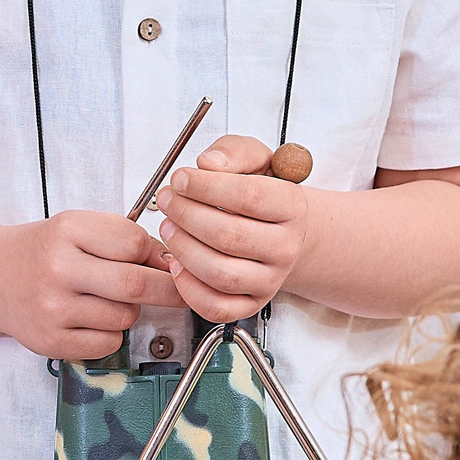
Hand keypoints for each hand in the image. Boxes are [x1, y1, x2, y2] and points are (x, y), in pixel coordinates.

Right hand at [0, 210, 182, 359]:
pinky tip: (90, 319)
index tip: (167, 262)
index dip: (159, 254)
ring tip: (107, 299)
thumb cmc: (42, 251)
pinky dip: (110, 333)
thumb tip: (171, 265)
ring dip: (130, 311)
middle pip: (135, 284)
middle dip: (168, 290)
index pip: (134, 243)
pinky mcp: (51, 341)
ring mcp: (52, 308)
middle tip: (180, 291)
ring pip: (125, 317)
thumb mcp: (77, 228)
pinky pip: (108, 343)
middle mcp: (57, 268)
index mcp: (67, 230)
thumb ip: (121, 240)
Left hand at [152, 135, 309, 322]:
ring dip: (183, 248)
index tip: (180, 178)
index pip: (249, 197)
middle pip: (230, 236)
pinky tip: (176, 261)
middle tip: (167, 200)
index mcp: (292, 207)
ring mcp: (270, 280)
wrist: (281, 230)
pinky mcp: (251, 304)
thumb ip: (233, 152)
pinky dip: (188, 287)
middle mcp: (285, 247)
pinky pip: (216, 306)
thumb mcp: (256, 160)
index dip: (207, 187)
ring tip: (168, 226)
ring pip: (221, 274)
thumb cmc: (263, 194)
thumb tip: (208, 163)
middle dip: (187, 215)